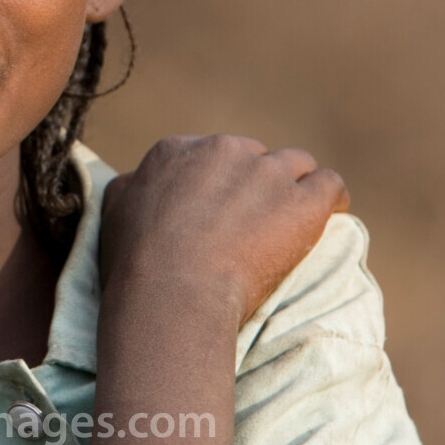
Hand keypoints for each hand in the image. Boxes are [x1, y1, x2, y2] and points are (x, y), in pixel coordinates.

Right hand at [99, 134, 348, 325]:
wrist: (172, 294)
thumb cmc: (136, 264)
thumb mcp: (114, 213)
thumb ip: (132, 186)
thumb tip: (139, 180)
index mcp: (178, 150)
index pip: (213, 155)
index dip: (220, 183)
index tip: (222, 212)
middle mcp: (224, 150)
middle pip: (254, 156)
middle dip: (256, 185)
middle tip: (254, 224)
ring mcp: (267, 173)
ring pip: (296, 164)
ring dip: (294, 188)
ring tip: (293, 221)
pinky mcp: (303, 202)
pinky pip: (330, 185)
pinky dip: (331, 201)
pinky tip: (327, 218)